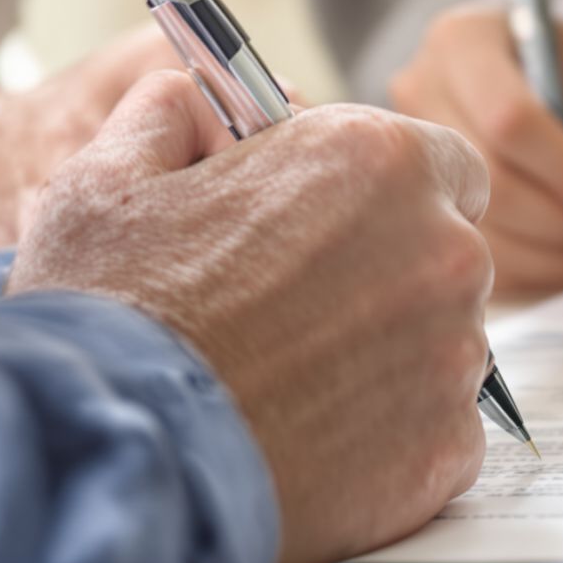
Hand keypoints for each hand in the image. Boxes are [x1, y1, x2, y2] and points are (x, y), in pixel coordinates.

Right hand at [8, 72, 491, 562]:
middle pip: (443, 255)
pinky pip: (435, 432)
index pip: (442, 162)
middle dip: (385, 276)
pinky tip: (309, 438)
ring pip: (440, 347)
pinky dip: (388, 439)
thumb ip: (170, 113)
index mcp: (375, 161)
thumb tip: (194, 98)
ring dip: (385, 358)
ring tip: (289, 383)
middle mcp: (442, 251)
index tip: (342, 223)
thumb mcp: (108, 179)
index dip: (389, 196)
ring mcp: (454, 359)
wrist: (112, 464)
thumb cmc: (110, 316)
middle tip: (293, 311)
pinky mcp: (447, 453)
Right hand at [391, 6, 562, 292]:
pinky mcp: (421, 208)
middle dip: (560, 220)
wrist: (560, 100)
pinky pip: (476, 257)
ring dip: (552, 255)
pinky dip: (535, 271)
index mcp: (464, 40)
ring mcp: (411, 157)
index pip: (506, 117)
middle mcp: (420, 93)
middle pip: (485, 179)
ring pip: (479, 229)